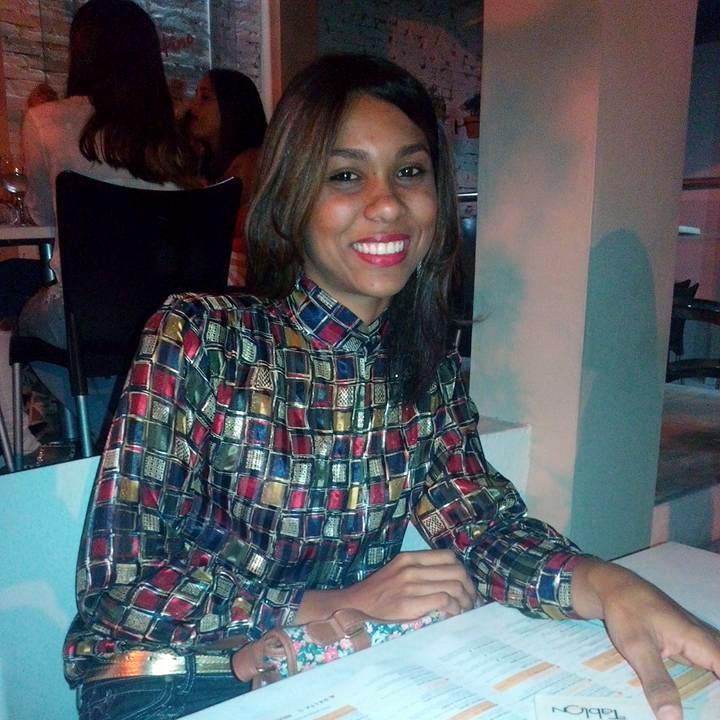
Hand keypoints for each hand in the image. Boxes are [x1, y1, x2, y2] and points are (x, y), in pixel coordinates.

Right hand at [295, 550, 475, 624]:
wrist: (353, 606)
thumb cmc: (377, 593)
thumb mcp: (397, 572)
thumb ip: (419, 571)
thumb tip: (449, 580)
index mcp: (409, 557)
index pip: (449, 556)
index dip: (462, 571)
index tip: (465, 585)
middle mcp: (411, 567)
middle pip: (456, 571)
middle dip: (469, 587)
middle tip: (470, 600)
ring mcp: (410, 585)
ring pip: (453, 586)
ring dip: (464, 600)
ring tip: (464, 610)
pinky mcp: (408, 603)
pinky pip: (443, 600)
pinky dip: (454, 608)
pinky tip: (452, 615)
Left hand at [571, 558, 719, 719]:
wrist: (611, 586)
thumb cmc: (626, 611)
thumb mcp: (637, 648)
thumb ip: (657, 682)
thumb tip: (673, 719)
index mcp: (698, 640)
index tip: (716, 711)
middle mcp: (702, 639)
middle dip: (717, 693)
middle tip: (708, 712)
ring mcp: (693, 639)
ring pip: (716, 666)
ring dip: (712, 688)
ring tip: (703, 709)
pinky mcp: (683, 641)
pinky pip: (703, 663)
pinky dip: (704, 679)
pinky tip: (695, 698)